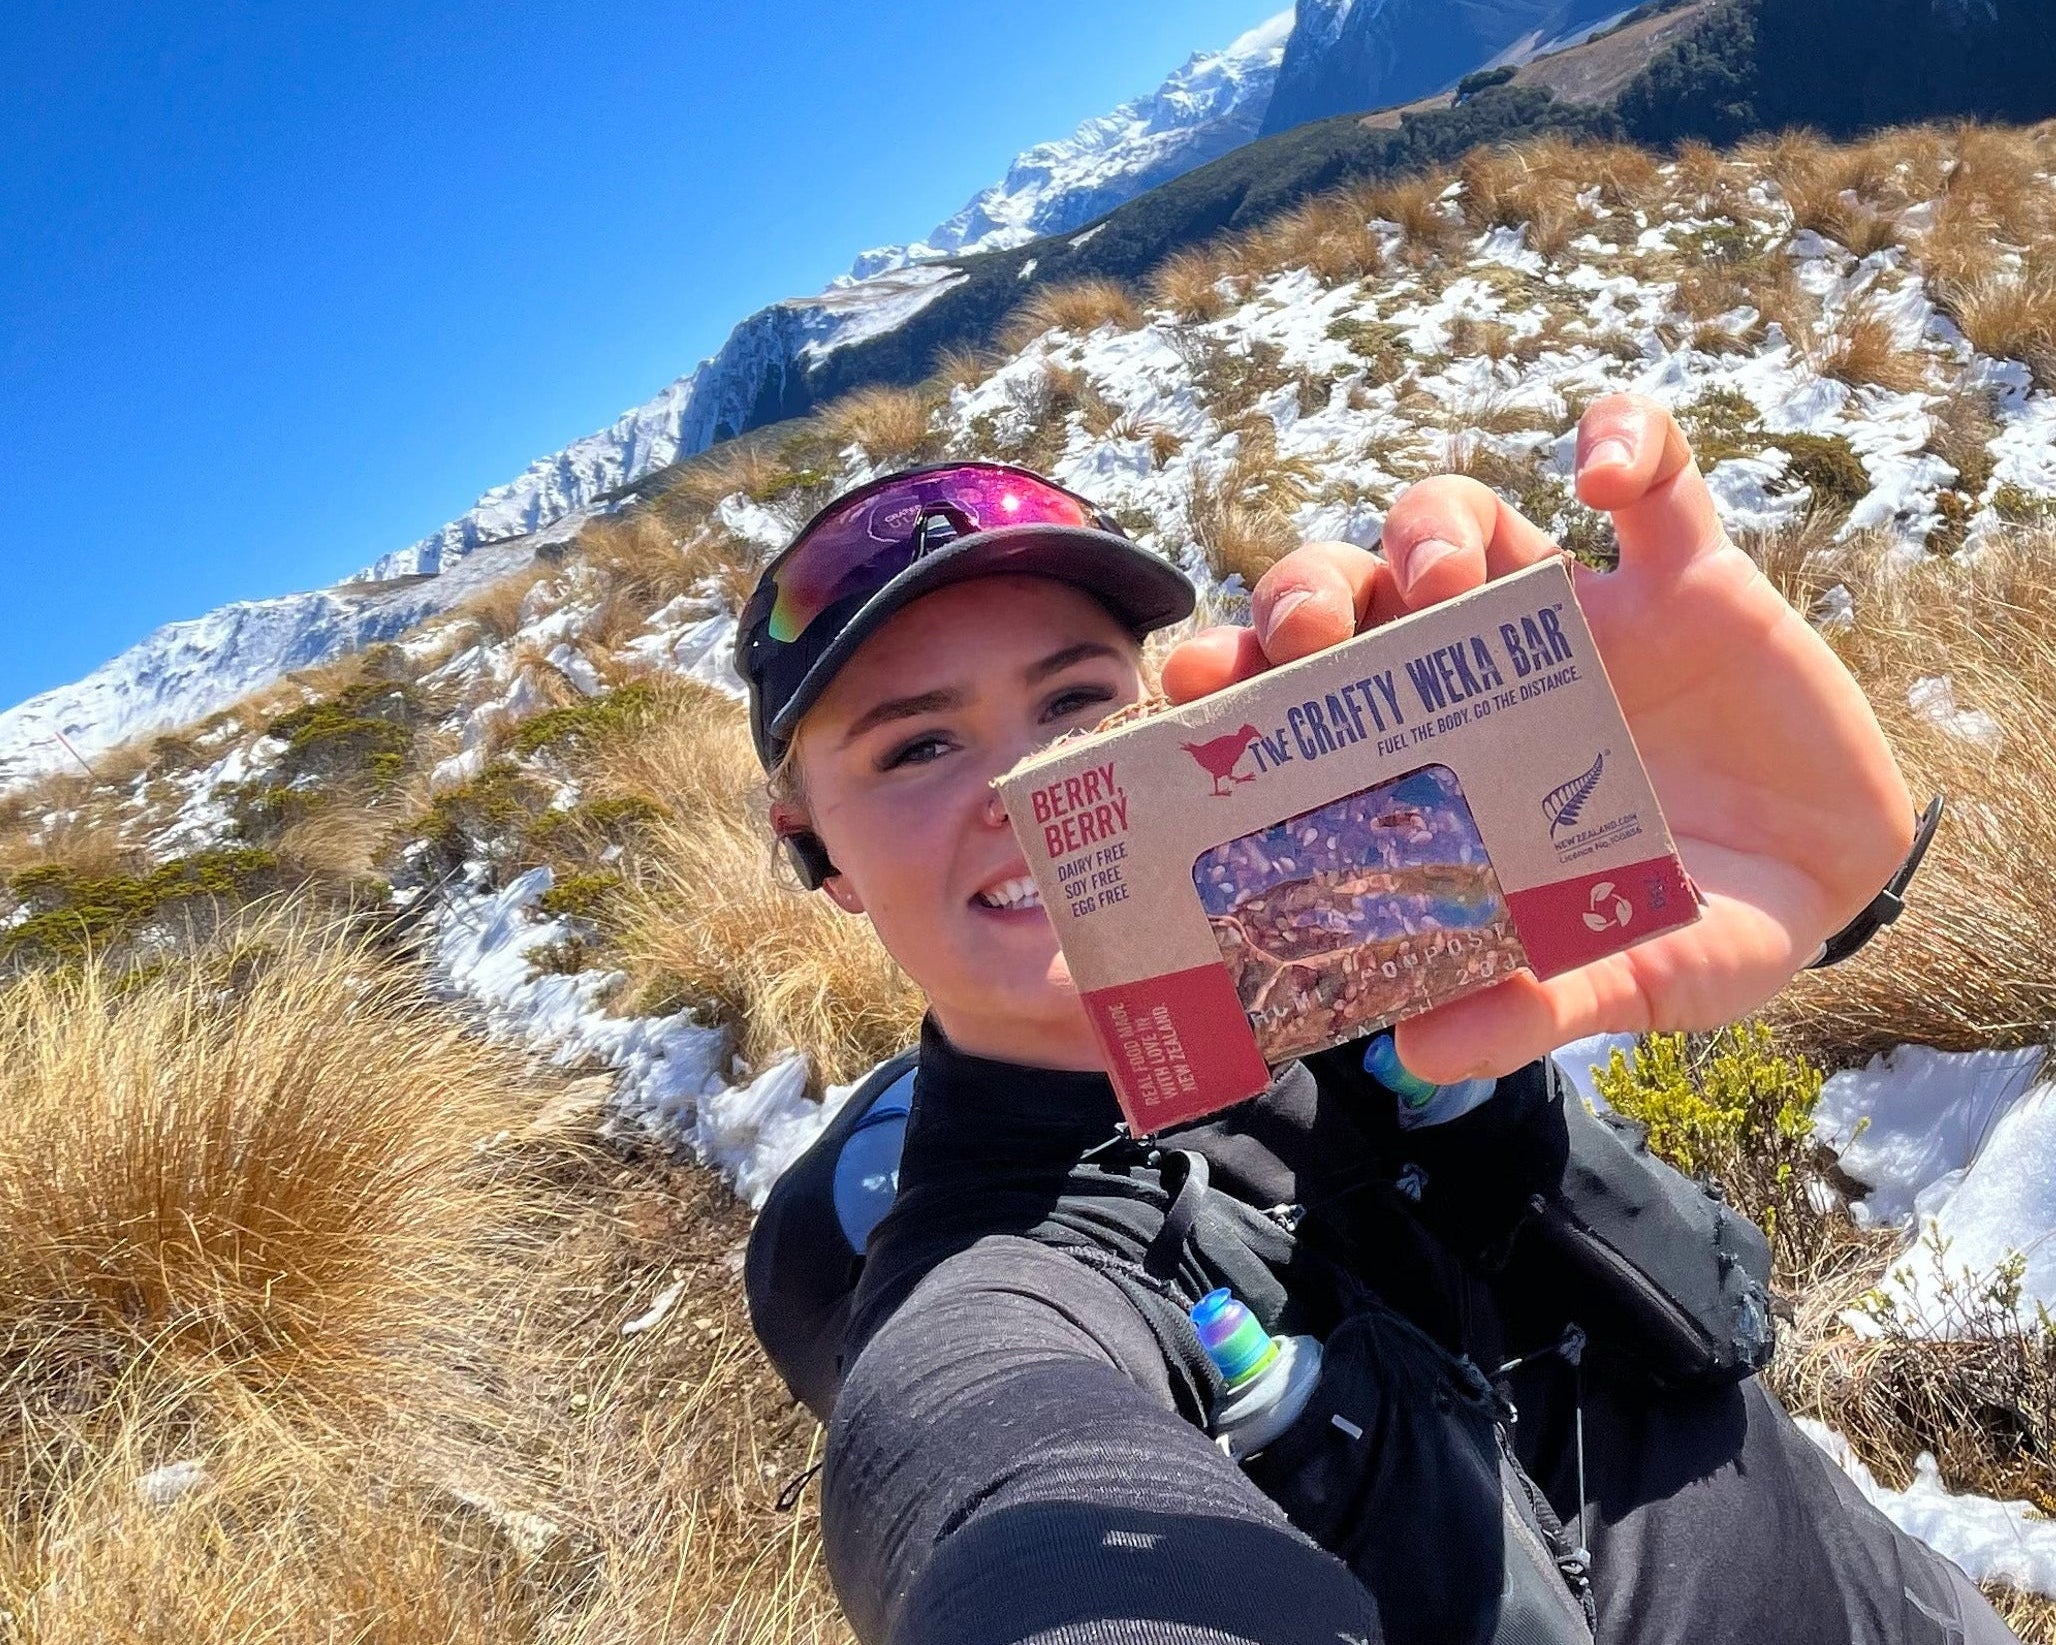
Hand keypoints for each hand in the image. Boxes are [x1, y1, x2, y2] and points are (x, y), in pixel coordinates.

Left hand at [1160, 393, 1916, 1083]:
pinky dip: (1631, 442)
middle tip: (1314, 633)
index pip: (1301, 694)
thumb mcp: (1619, 975)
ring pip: (1464, 516)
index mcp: (1432, 759)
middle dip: (1312, 589)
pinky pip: (1659, 475)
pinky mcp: (1689, 575)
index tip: (1188, 683)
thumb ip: (1533, 1008)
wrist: (1837, 883)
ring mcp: (1579, 614)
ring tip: (1449, 573)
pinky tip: (1608, 472)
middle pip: (1357, 590)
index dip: (1233, 672)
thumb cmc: (1690, 924)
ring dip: (1432, 522)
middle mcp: (1479, 673)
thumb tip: (1416, 1053)